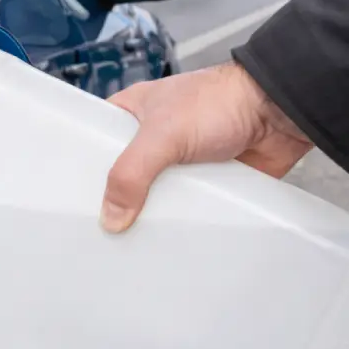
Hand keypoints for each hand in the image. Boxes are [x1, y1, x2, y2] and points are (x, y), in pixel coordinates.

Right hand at [100, 61, 314, 232]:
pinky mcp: (206, 184)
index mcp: (132, 116)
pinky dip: (180, 223)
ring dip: (148, 216)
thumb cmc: (221, 101)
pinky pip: (185, 209)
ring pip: (153, 198)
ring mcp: (179, 164)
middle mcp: (152, 140)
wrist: (280, 111)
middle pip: (122, 178)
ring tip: (126, 247)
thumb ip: (131, 173)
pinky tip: (166, 244)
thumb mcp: (163, 134)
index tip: (68, 201)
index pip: (94, 145)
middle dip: (114, 202)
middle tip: (96, 232)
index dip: (81, 172)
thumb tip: (111, 218)